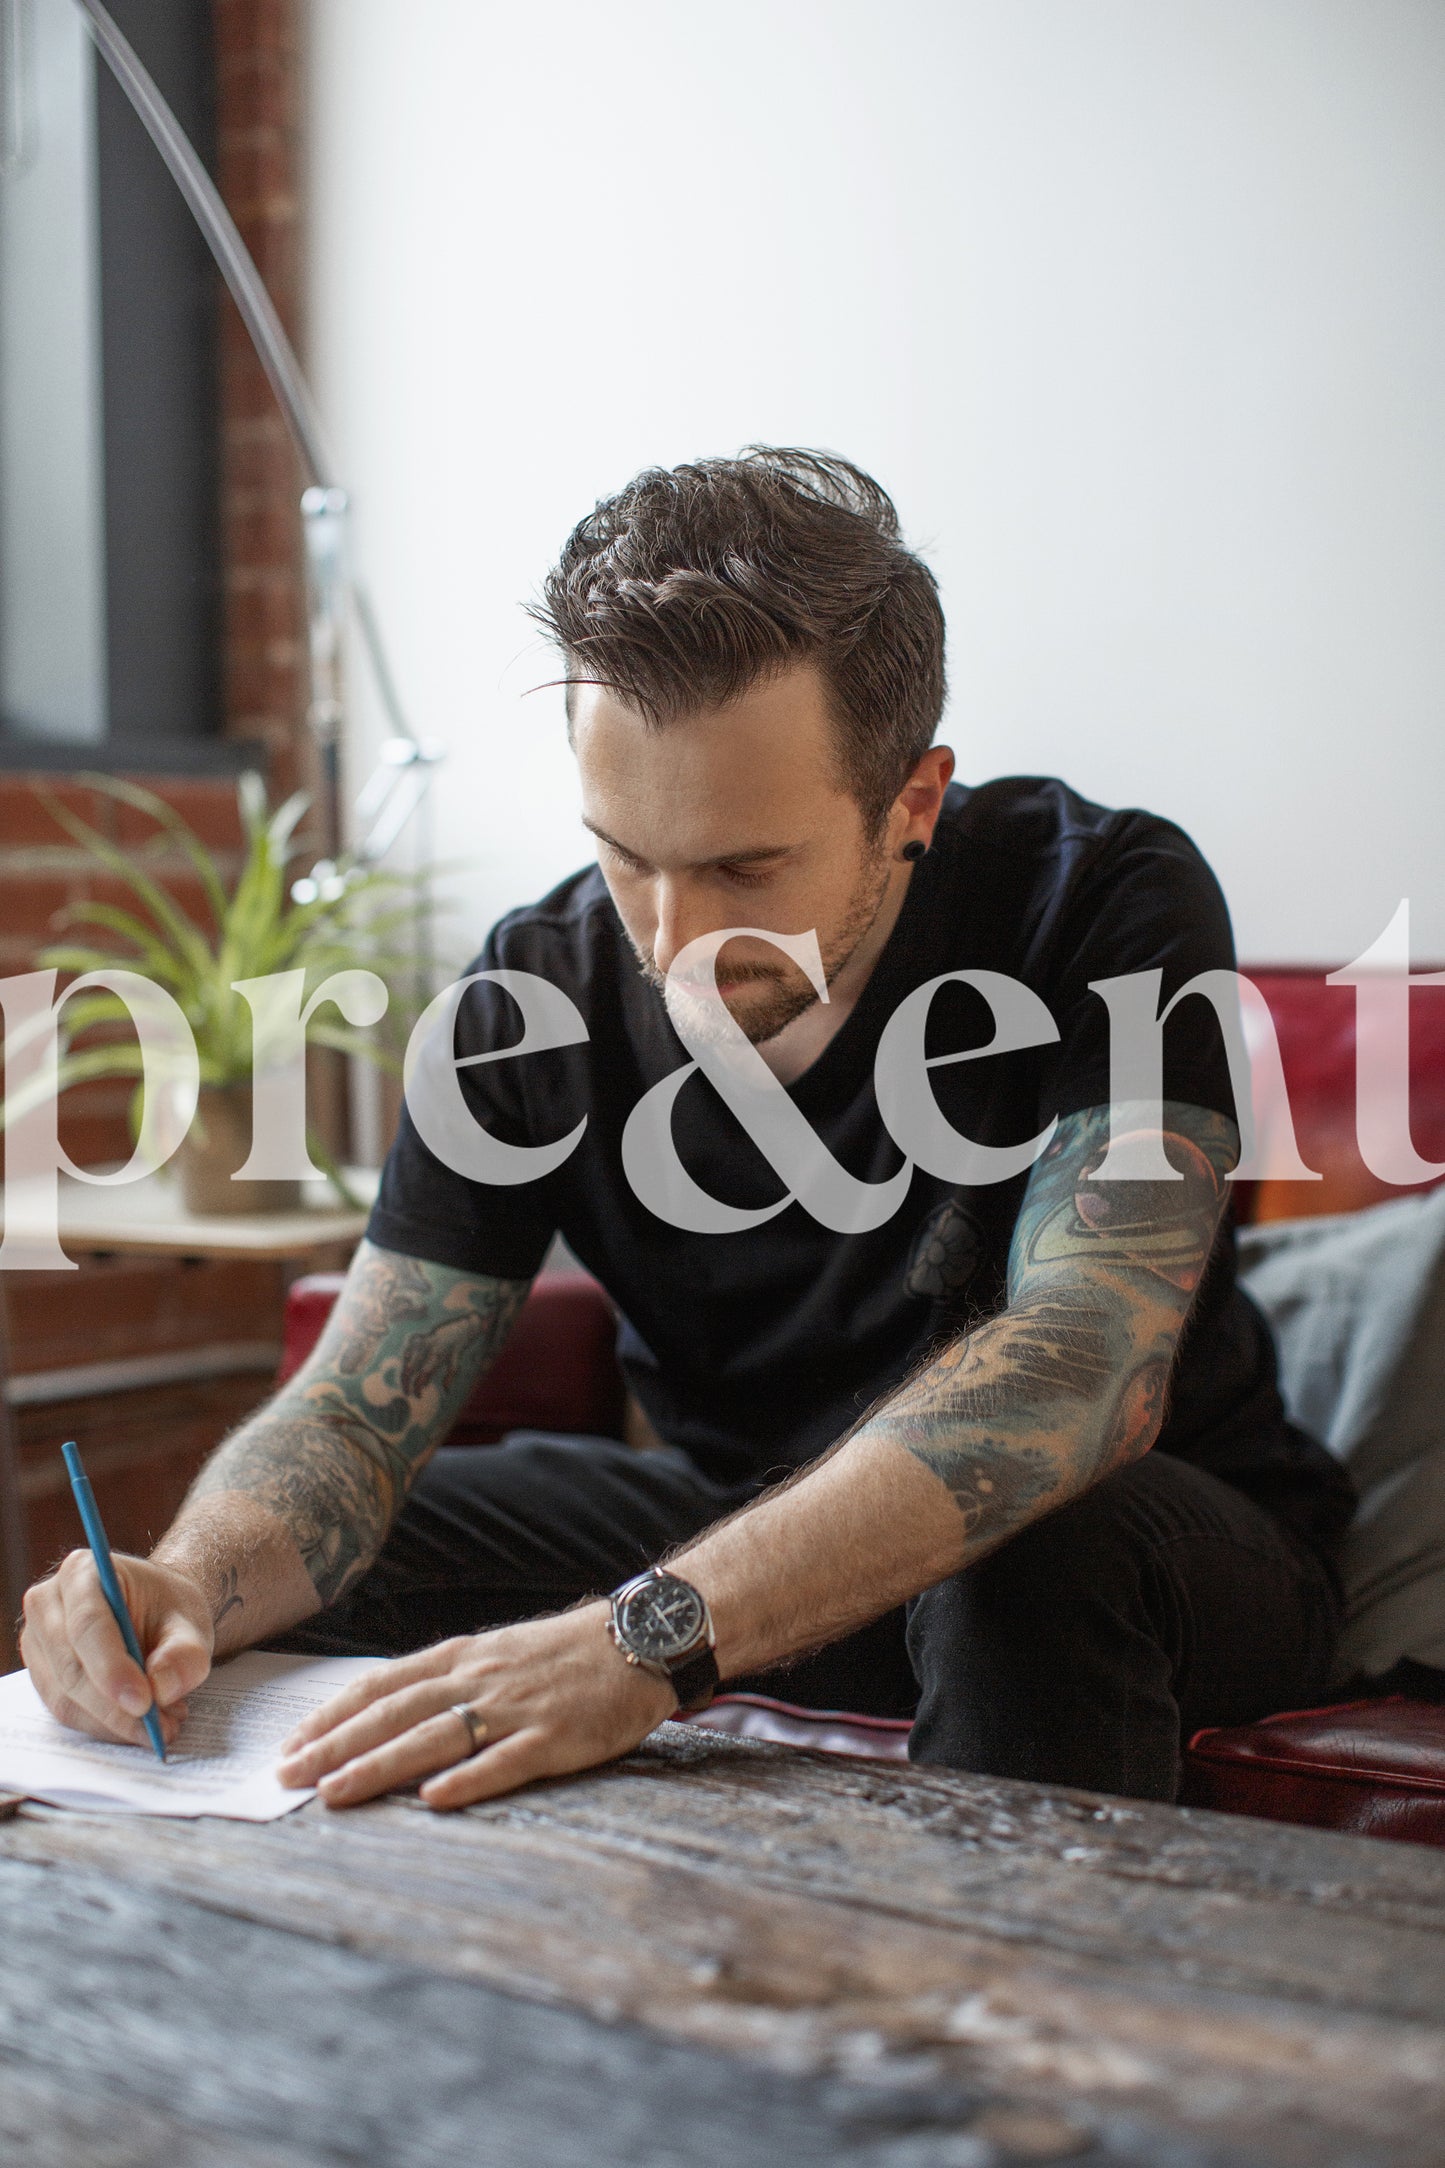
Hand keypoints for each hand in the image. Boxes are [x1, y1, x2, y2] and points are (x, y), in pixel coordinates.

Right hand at [20, 1550, 213, 1749]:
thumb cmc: (168, 1610)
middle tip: (161, 1727)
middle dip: (116, 1708)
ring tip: (162, 1724)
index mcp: (83, 1571)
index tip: (144, 1703)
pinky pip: (66, 1712)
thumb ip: (185, 1653)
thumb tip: (161, 1689)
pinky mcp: (41, 1673)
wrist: (154, 1611)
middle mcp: (49, 1603)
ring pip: (66, 1698)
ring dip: (113, 1723)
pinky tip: (140, 1724)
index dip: (112, 1668)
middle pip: (71, 1667)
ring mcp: (38, 1641)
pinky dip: (104, 1726)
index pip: (88, 1626)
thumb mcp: (191, 1622)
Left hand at [275, 1602, 677, 1810]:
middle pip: (395, 1713)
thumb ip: (445, 1681)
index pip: (381, 1685)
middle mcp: (478, 1678)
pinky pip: (505, 1760)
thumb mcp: (494, 1654)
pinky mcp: (555, 1736)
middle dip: (336, 1745)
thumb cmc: (560, 1655)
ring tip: (334, 1792)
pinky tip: (434, 1800)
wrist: (637, 1640)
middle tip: (287, 1775)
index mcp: (460, 1657)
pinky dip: (468, 1779)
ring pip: (434, 1737)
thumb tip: (385, 1713)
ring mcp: (515, 1708)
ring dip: (379, 1765)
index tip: (290, 1744)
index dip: (332, 1716)